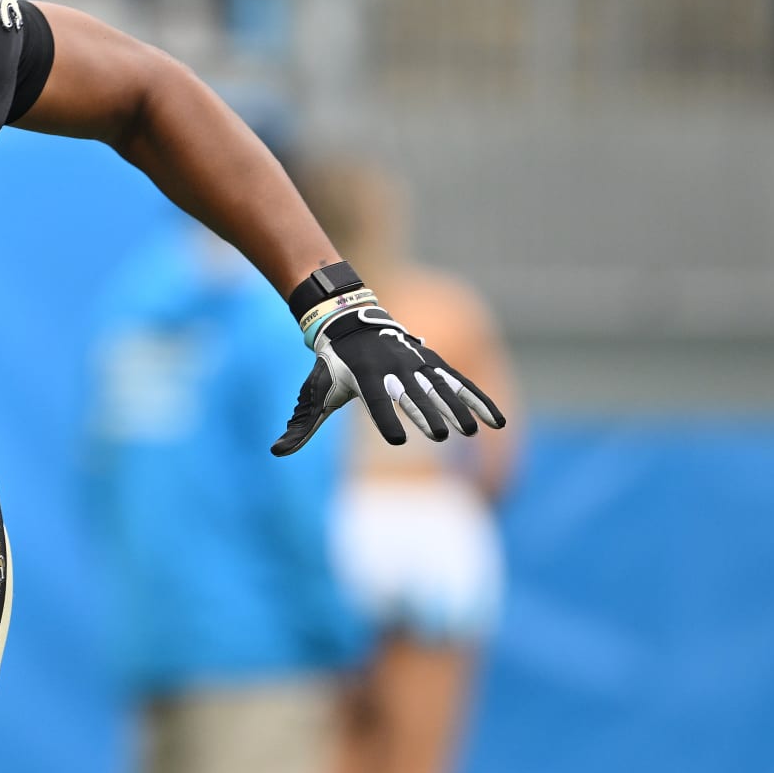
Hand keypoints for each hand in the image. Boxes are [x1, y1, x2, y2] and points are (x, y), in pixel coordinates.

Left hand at [271, 304, 505, 455]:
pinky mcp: (432, 362)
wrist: (349, 320)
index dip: (385, 417)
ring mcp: (415, 361)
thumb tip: (276, 452)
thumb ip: (302, 426)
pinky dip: (478, 399)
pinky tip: (497, 421)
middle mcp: (392, 366)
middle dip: (425, 412)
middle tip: (440, 436)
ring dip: (456, 407)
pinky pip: (459, 381)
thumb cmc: (332, 365)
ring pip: (439, 385)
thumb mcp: (315, 392)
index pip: (374, 399)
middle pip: (410, 392)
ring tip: (472, 432)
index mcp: (362, 374)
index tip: (397, 440)